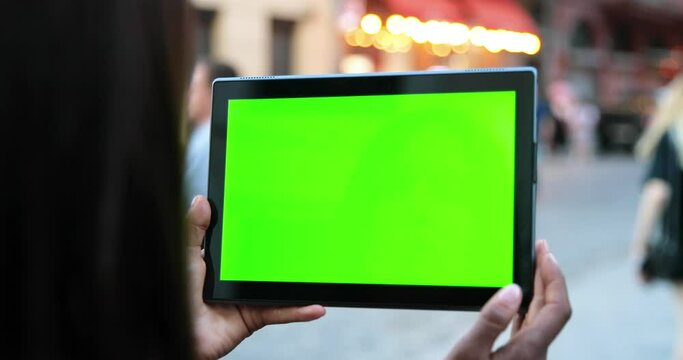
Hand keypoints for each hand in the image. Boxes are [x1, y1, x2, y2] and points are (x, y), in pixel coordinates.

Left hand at [187, 196, 325, 358]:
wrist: (176, 333)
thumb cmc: (175, 296)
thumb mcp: (184, 255)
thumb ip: (194, 230)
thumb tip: (202, 201)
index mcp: (219, 263)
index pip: (242, 243)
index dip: (258, 232)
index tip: (275, 217)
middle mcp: (235, 280)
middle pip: (266, 265)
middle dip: (286, 255)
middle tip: (305, 240)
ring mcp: (246, 298)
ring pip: (278, 288)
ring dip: (299, 284)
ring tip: (317, 271)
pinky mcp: (254, 317)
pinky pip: (280, 313)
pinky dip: (299, 311)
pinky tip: (315, 306)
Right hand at [446, 240, 570, 359]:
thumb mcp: (470, 352)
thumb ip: (492, 321)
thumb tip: (512, 290)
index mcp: (528, 349)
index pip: (556, 307)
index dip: (554, 277)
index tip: (544, 253)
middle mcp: (534, 352)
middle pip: (552, 309)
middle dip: (547, 276)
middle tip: (538, 251)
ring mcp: (528, 357)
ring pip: (542, 317)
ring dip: (539, 290)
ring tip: (529, 268)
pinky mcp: (518, 359)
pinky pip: (530, 326)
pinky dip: (528, 305)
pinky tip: (516, 301)